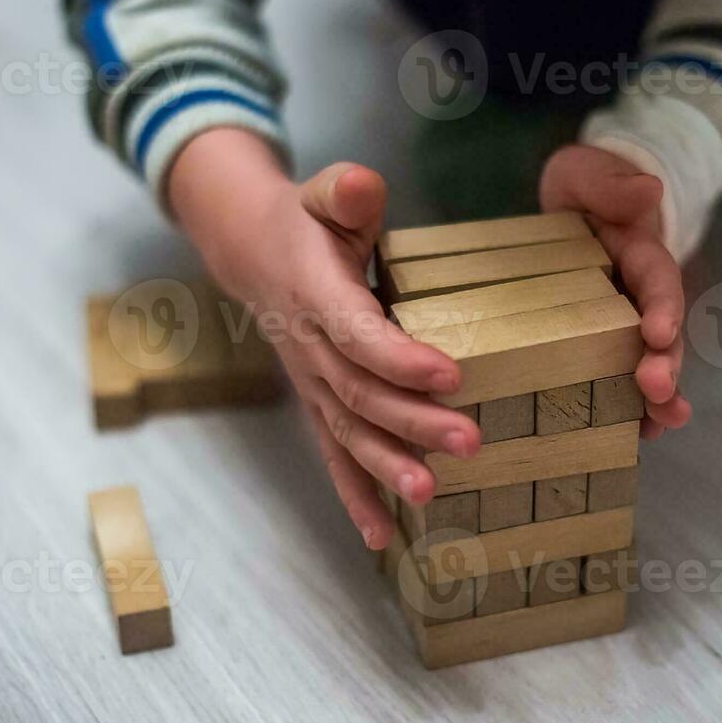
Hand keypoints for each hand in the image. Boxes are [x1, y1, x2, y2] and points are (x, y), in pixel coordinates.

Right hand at [169, 129, 481, 550]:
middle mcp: (309, 347)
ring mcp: (311, 383)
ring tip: (431, 492)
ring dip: (389, 467)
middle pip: (360, 393)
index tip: (451, 374)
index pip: (356, 332)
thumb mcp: (324, 194)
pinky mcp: (318, 404)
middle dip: (413, 421)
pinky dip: (356, 496)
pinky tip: (385, 536)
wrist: (252, 253)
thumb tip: (363, 186)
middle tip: (469, 440)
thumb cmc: (307, 222)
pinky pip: (334, 455)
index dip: (398, 357)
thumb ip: (345, 192)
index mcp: (315, 293)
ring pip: (348, 432)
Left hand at [539, 144, 691, 438]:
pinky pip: (625, 377)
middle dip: (666, 363)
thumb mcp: (586, 170)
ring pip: (653, 361)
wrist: (574, 206)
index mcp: (638, 250)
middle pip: (664, 330)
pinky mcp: (607, 342)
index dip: (662, 305)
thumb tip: (649, 190)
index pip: (656, 276)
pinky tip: (638, 435)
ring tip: (662, 425)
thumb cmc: (582, 187)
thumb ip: (611, 180)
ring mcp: (628, 322)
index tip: (658, 332)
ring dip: (659, 395)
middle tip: (659, 391)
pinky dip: (635, 407)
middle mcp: (641, 292)